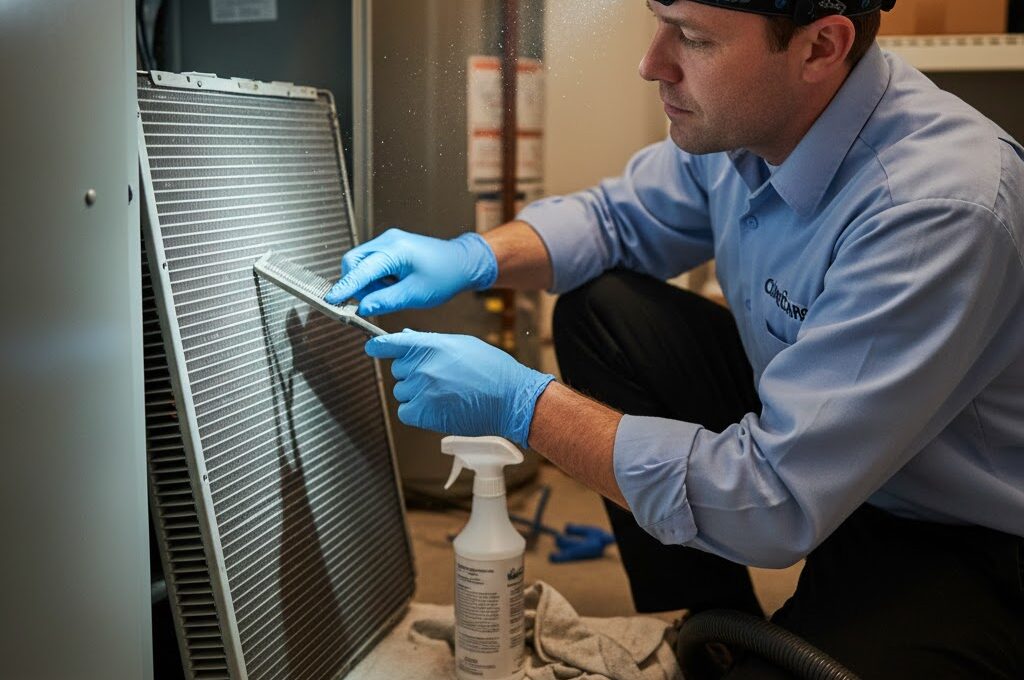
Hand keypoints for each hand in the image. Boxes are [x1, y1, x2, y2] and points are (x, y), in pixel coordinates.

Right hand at [324, 229, 497, 315]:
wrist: (462, 263)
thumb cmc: (445, 276)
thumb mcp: (415, 294)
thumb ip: (386, 301)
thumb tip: (362, 308)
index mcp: (395, 250)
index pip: (360, 270)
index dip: (344, 287)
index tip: (331, 299)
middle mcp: (388, 241)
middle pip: (353, 262)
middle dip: (356, 284)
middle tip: (373, 301)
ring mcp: (389, 241)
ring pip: (360, 263)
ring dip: (368, 283)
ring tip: (391, 292)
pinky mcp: (391, 247)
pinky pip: (371, 262)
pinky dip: (375, 278)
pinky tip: (393, 286)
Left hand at [365, 331, 554, 447]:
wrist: (510, 398)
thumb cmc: (492, 370)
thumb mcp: (462, 344)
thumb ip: (430, 342)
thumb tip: (407, 337)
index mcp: (431, 345)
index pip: (390, 343)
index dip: (378, 346)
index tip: (372, 347)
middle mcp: (422, 367)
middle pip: (397, 370)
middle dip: (411, 373)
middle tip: (436, 377)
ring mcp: (422, 391)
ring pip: (402, 392)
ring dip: (415, 394)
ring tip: (443, 393)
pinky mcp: (424, 414)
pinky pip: (406, 412)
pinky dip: (416, 412)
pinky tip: (436, 408)